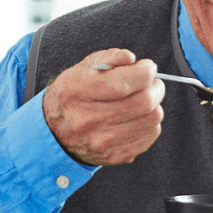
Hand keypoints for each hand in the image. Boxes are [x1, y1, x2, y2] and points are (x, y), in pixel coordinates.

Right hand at [42, 48, 164, 166]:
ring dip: (154, 105)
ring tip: (143, 99)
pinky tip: (137, 117)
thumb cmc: (74, 95)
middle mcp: (88, 120)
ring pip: (152, 119)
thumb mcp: (82, 69)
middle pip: (143, 103)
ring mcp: (102, 141)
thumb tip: (132, 59)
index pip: (122, 83)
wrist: (57, 133)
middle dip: (155, 88)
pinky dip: (150, 122)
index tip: (148, 67)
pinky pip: (150, 135)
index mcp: (76, 91)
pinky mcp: (116, 155)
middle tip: (152, 83)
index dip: (144, 73)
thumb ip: (109, 58)